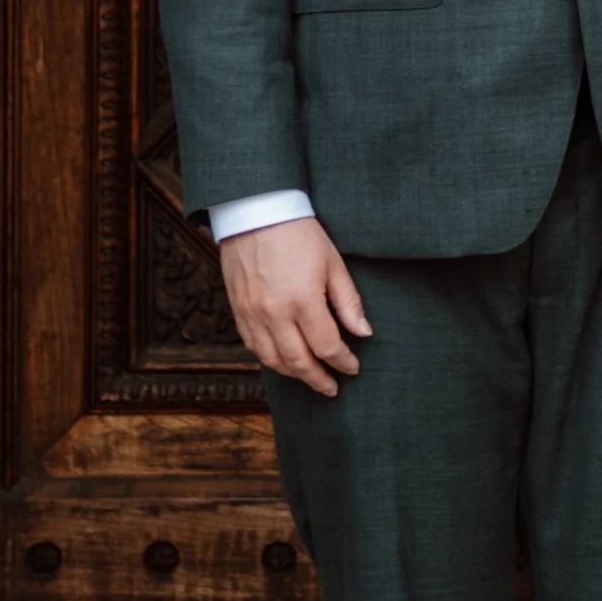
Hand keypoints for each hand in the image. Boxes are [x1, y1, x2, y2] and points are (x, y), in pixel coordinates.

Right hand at [217, 214, 371, 394]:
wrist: (255, 212)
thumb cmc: (299, 233)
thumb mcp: (333, 263)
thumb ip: (348, 302)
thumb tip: (363, 333)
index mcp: (302, 301)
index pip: (326, 346)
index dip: (343, 362)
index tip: (353, 368)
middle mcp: (274, 314)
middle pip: (299, 362)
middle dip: (318, 379)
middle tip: (332, 388)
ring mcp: (252, 315)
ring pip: (273, 360)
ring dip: (294, 374)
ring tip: (310, 377)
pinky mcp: (238, 311)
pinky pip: (254, 347)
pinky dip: (271, 360)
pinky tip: (283, 361)